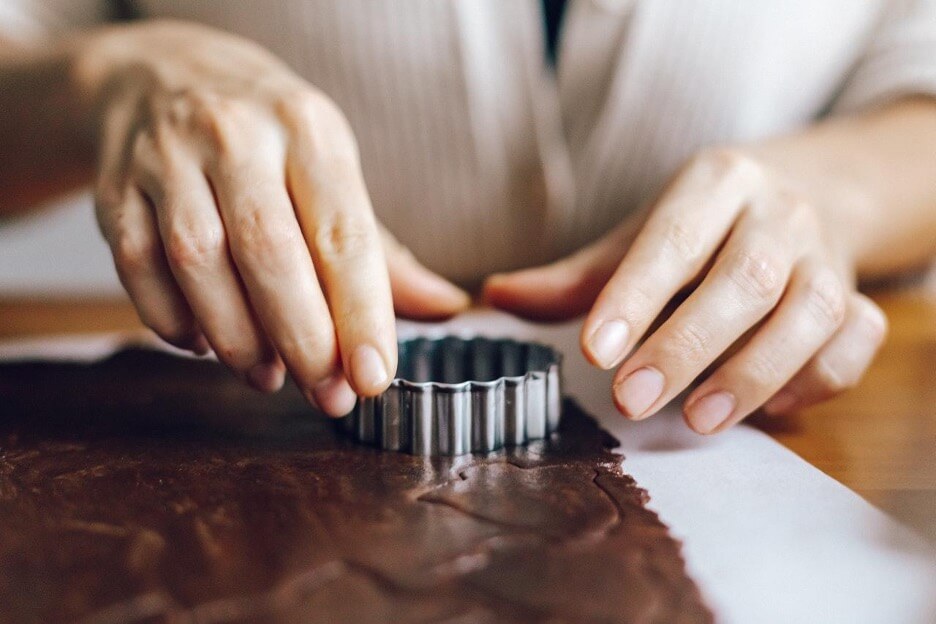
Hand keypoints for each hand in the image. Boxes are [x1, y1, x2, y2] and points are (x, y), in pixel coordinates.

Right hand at [76, 21, 468, 414]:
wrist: (165, 77)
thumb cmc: (270, 141)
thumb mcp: (332, 171)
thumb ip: (382, 251)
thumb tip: (447, 306)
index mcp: (309, 130)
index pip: (342, 232)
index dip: (360, 313)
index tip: (374, 377)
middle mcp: (237, 135)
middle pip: (269, 252)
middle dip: (303, 339)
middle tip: (328, 395)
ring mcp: (167, 159)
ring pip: (200, 263)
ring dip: (238, 339)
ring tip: (269, 378)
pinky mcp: (116, 189)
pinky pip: (138, 268)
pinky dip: (173, 322)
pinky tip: (207, 346)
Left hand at [484, 148, 886, 432]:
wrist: (810, 191)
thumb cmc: (705, 225)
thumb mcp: (640, 234)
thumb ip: (579, 275)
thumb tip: (494, 296)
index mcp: (714, 183)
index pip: (673, 238)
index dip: (635, 295)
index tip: (595, 350)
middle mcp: (777, 212)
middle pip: (742, 280)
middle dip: (686, 346)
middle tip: (631, 400)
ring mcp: (826, 255)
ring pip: (810, 313)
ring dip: (754, 373)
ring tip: (697, 421)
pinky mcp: (857, 297)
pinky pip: (853, 342)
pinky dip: (815, 380)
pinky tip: (768, 408)